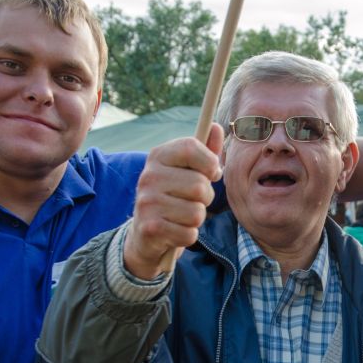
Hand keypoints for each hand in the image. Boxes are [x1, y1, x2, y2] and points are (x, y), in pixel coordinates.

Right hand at [123, 124, 222, 278]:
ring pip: (197, 213)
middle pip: (200, 185)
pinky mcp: (150, 228)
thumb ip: (205, 151)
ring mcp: (147, 202)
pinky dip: (188, 235)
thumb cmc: (175, 196)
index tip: (211, 172)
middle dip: (206, 198)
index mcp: (158, 156)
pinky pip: (189, 234)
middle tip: (192, 200)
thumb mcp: (188, 171)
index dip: (209, 162)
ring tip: (182, 216)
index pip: (191, 147)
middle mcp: (149, 176)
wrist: (145, 233)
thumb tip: (217, 127)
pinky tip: (176, 230)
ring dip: (197, 219)